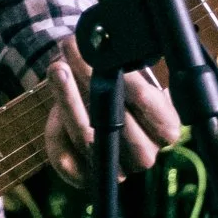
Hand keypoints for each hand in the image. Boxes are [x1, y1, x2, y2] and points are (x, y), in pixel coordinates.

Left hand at [43, 34, 182, 184]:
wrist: (97, 114)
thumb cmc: (116, 89)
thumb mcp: (125, 75)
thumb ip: (120, 64)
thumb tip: (101, 39)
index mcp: (165, 128)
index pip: (146, 101)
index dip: (122, 76)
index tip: (104, 52)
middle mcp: (145, 154)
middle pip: (114, 121)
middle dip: (89, 82)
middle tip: (72, 53)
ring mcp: (117, 170)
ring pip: (86, 138)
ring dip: (68, 99)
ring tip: (57, 68)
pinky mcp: (87, 178)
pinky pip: (68, 160)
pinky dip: (57, 133)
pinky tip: (52, 110)